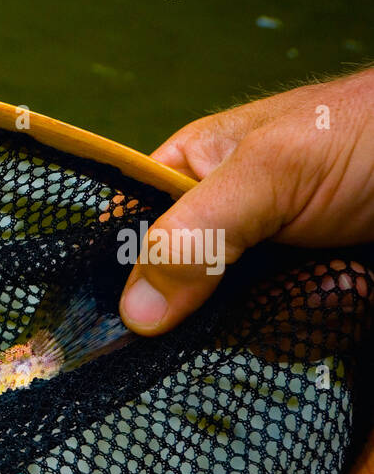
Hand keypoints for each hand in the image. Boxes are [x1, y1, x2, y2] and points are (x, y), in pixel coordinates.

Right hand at [121, 66, 373, 334]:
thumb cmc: (372, 135)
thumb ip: (195, 236)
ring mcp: (267, 266)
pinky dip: (324, 322)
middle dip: (224, 303)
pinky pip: (287, 338)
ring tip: (336, 275)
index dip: (124, 277)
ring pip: (233, 326)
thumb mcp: (272, 170)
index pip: (127, 235)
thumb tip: (133, 314)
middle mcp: (222, 224)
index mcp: (192, 174)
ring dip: (290, 312)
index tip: (137, 316)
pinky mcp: (310, 298)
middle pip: (176, 297)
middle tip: (264, 277)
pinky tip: (353, 291)